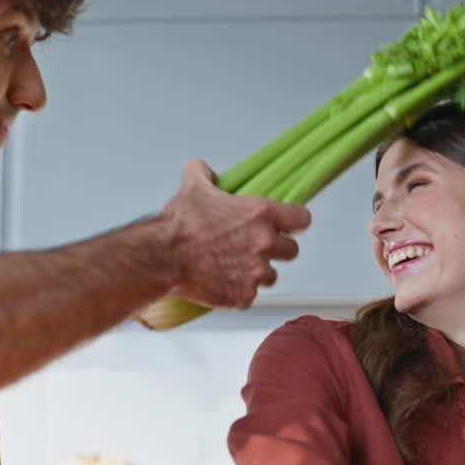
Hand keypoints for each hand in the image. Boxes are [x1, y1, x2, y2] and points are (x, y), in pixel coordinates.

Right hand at [160, 160, 311, 308]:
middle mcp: (264, 242)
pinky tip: (221, 281)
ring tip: (234, 266)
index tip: (288, 225)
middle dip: (277, 249)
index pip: (302, 218)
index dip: (295, 221)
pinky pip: (250, 295)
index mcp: (260, 213)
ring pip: (271, 275)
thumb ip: (203, 173)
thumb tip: (202, 168)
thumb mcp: (192, 187)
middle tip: (255, 247)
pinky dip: (239, 291)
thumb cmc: (180, 224)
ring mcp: (256, 272)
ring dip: (257, 271)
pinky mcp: (244, 296)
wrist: (162, 258)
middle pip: (292, 250)